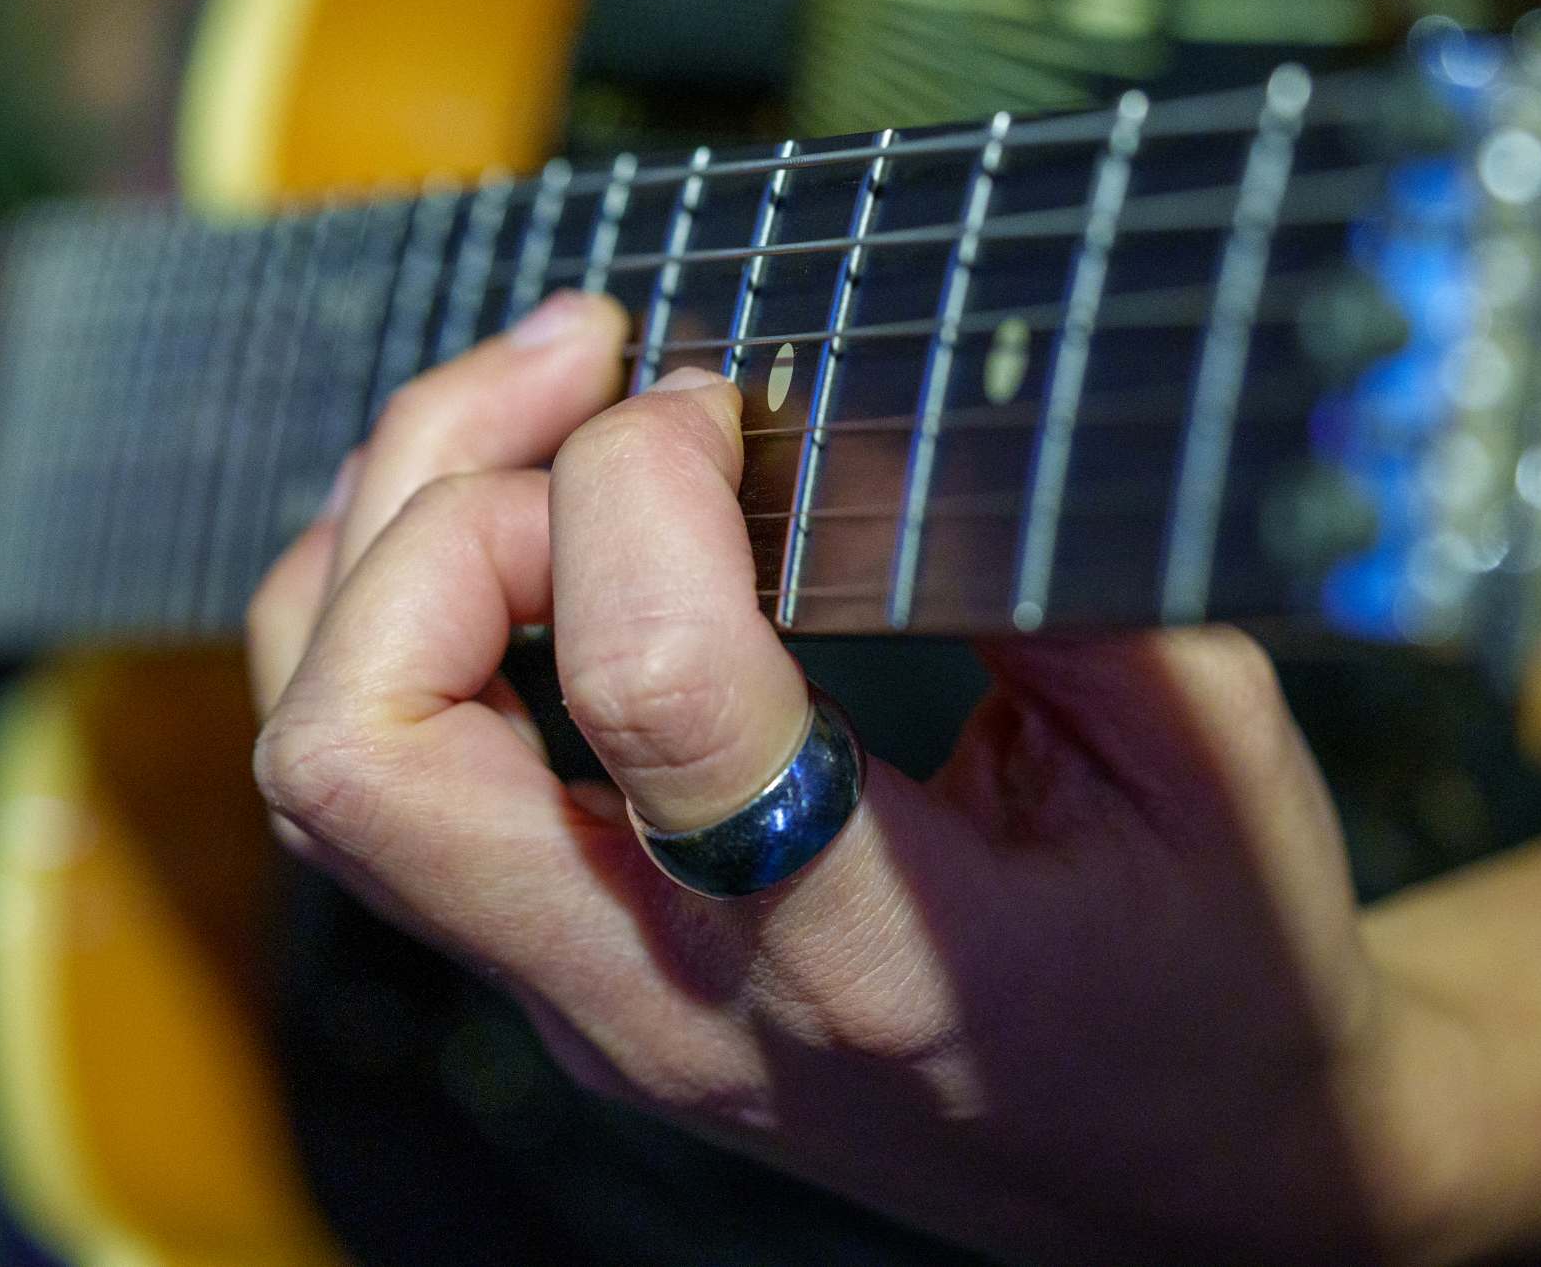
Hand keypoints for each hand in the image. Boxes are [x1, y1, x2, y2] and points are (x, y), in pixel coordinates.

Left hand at [246, 292, 1475, 1263]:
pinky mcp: (551, 969)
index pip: (655, 694)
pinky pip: (369, 781)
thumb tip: (910, 373)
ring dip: (380, 537)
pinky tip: (500, 507)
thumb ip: (1069, 572)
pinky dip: (382, 605)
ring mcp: (580, 999)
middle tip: (582, 365)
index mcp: (873, 959)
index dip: (644, 483)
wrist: (1185, 1176)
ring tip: (527, 399)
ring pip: (323, 770)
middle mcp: (671, 998)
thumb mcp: (1217, 764)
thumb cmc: (1216, 966)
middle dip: (434, 502)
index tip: (725, 395)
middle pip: (368, 757)